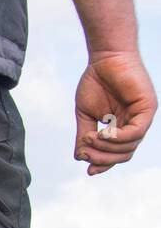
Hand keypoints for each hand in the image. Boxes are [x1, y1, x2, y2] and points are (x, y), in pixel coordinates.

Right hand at [73, 50, 155, 174]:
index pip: (118, 153)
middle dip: (103, 158)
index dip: (104, 164)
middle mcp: (135, 123)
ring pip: (130, 146)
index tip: (88, 170)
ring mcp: (143, 116)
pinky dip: (119, 138)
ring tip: (90, 138)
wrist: (105, 57)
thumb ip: (84, 135)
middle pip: (124, 154)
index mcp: (122, 126)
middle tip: (85, 153)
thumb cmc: (96, 82)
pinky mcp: (147, 107)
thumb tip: (80, 157)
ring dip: (107, 147)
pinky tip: (104, 133)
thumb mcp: (86, 115)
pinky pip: (136, 132)